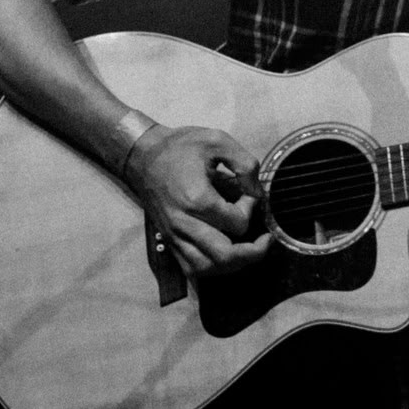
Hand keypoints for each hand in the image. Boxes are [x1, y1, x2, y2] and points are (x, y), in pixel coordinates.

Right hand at [124, 125, 270, 276]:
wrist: (143, 157)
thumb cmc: (180, 147)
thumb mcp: (217, 140)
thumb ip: (244, 163)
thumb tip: (258, 190)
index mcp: (197, 199)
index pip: (237, 222)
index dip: (252, 208)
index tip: (249, 194)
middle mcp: (184, 223)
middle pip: (225, 255)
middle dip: (253, 251)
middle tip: (266, 240)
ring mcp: (174, 236)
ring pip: (207, 268)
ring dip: (233, 264)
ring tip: (249, 251)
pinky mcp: (169, 241)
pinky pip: (191, 268)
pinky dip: (213, 268)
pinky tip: (226, 256)